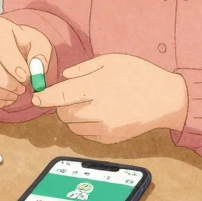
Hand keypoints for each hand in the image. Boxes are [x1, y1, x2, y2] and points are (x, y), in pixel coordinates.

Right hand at [0, 16, 52, 108]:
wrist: (9, 49)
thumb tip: (38, 68)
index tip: (26, 77)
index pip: (1, 45)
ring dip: (0, 94)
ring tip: (15, 95)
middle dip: (6, 82)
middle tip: (22, 90)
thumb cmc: (24, 47)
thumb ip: (41, 54)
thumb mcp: (38, 44)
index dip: (13, 64)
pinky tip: (5, 100)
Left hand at [30, 54, 187, 142]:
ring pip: (73, 126)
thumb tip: (64, 77)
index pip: (60, 96)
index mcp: (96, 87)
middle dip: (61, 104)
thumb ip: (84, 68)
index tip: (35, 98)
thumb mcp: (112, 61)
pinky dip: (85, 126)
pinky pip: (86, 135)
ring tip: (88, 103)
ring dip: (73, 116)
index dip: (44, 98)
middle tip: (73, 95)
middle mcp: (99, 110)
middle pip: (63, 113)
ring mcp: (105, 127)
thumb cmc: (139, 75)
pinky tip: (98, 113)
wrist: (166, 99)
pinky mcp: (110, 139)